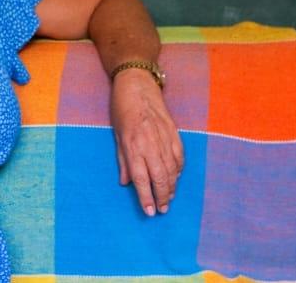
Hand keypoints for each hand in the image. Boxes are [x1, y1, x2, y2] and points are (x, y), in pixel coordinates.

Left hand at [109, 68, 183, 215]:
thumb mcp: (116, 135)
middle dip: (162, 196)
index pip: (141, 178)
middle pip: (160, 177)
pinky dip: (179, 170)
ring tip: (169, 198)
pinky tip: (176, 178)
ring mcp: (164, 137)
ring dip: (172, 186)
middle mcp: (150, 143)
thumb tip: (125, 182)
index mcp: (133, 145)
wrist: (136, 84)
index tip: (150, 211)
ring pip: (172, 169)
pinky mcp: (174, 131)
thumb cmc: (121, 109)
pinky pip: (179, 156)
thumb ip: (122, 160)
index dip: (146, 197)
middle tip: (163, 209)